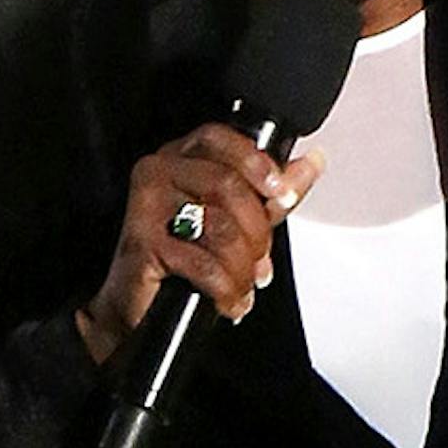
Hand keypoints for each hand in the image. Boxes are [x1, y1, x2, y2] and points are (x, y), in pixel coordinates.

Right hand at [76, 125, 325, 364]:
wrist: (138, 310)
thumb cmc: (184, 260)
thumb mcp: (237, 221)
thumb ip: (271, 193)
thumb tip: (310, 163)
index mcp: (183, 158)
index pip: (221, 138)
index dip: (256, 163)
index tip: (281, 193)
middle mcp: (159, 172)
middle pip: (227, 184)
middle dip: (257, 231)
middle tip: (260, 259)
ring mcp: (147, 206)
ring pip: (220, 226)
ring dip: (244, 266)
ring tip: (244, 284)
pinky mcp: (142, 243)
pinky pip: (204, 263)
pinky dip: (226, 289)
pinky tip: (229, 301)